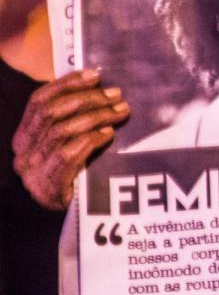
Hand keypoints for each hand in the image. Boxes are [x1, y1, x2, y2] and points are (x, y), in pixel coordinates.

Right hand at [12, 68, 129, 210]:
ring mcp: (33, 170)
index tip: (96, 74)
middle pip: (53, 113)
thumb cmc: (72, 176)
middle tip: (116, 96)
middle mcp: (23, 152)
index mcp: (23, 136)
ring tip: (120, 112)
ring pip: (63, 131)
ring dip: (95, 117)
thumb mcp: (65, 144)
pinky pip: (69, 154)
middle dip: (88, 99)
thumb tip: (97, 85)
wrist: (70, 220)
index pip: (39, 100)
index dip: (67, 83)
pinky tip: (108, 134)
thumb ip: (70, 119)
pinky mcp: (49, 186)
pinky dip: (91, 139)